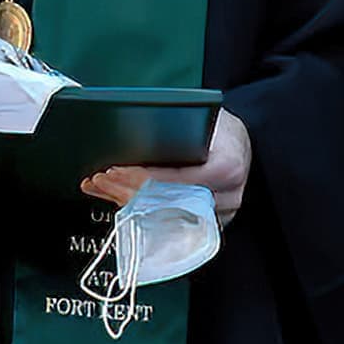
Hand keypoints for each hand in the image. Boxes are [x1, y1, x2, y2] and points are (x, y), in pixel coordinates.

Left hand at [82, 107, 251, 224]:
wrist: (241, 144)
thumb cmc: (222, 130)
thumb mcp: (206, 119)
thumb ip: (178, 129)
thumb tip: (139, 132)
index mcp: (226, 168)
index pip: (177, 180)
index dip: (143, 178)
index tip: (116, 171)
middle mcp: (226, 196)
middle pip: (167, 203)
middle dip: (128, 191)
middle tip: (102, 179)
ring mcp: (219, 215)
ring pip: (165, 217)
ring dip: (129, 202)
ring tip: (104, 187)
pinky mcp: (207, 224)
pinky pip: (170, 223)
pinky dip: (141, 211)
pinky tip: (118, 199)